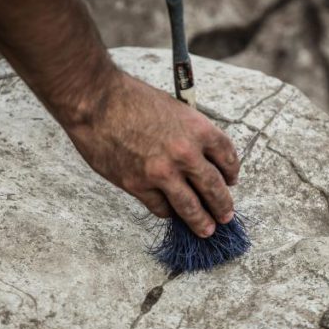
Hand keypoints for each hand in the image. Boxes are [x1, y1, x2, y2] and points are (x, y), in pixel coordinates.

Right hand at [61, 70, 239, 237]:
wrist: (97, 102)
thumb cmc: (132, 99)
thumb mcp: (174, 109)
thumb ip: (189, 135)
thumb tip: (200, 159)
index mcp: (198, 130)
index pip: (227, 158)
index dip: (232, 173)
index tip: (231, 181)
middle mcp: (185, 154)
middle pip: (214, 188)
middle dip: (222, 205)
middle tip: (226, 215)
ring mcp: (162, 173)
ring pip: (190, 207)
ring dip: (201, 221)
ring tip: (206, 229)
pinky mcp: (138, 186)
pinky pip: (161, 207)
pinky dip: (168, 211)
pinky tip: (170, 212)